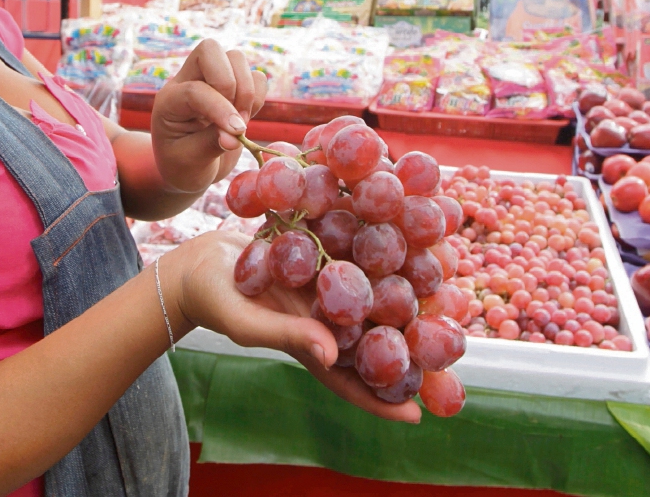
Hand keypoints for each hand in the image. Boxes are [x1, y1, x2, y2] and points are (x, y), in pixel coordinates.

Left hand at [150, 40, 266, 193]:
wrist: (189, 170)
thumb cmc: (183, 167)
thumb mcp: (189, 163)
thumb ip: (211, 145)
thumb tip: (236, 134)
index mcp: (169, 100)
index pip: (196, 90)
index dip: (220, 109)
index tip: (237, 135)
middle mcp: (188, 82)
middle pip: (210, 49)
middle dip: (231, 81)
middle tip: (236, 117)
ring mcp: (212, 81)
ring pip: (235, 57)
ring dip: (247, 89)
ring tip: (243, 122)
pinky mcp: (235, 88)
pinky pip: (255, 75)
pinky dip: (258, 95)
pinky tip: (247, 117)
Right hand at [164, 232, 421, 423]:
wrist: (198, 259)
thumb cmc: (215, 300)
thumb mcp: (247, 323)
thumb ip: (288, 335)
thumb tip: (332, 354)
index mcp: (313, 345)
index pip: (353, 380)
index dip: (383, 397)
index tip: (417, 413)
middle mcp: (329, 317)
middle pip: (375, 337)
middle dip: (410, 345)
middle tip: (452, 352)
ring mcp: (328, 285)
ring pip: (374, 294)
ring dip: (405, 292)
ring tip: (446, 289)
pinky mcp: (323, 253)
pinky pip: (355, 254)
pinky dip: (378, 249)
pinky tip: (405, 237)